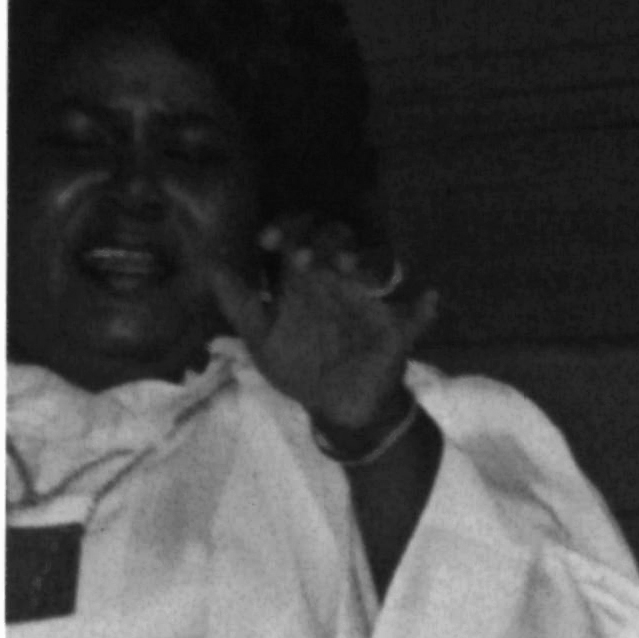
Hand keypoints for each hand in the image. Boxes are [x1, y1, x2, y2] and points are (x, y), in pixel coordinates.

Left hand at [215, 215, 435, 444]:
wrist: (338, 409)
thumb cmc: (300, 369)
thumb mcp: (262, 340)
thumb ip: (239, 305)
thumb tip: (211, 266)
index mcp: (304, 280)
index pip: (296, 235)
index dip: (284, 228)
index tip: (268, 243)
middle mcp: (337, 282)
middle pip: (337, 236)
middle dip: (323, 237)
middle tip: (306, 260)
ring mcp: (368, 303)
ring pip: (376, 263)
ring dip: (365, 258)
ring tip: (349, 268)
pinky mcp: (395, 330)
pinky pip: (416, 315)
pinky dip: (423, 306)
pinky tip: (427, 298)